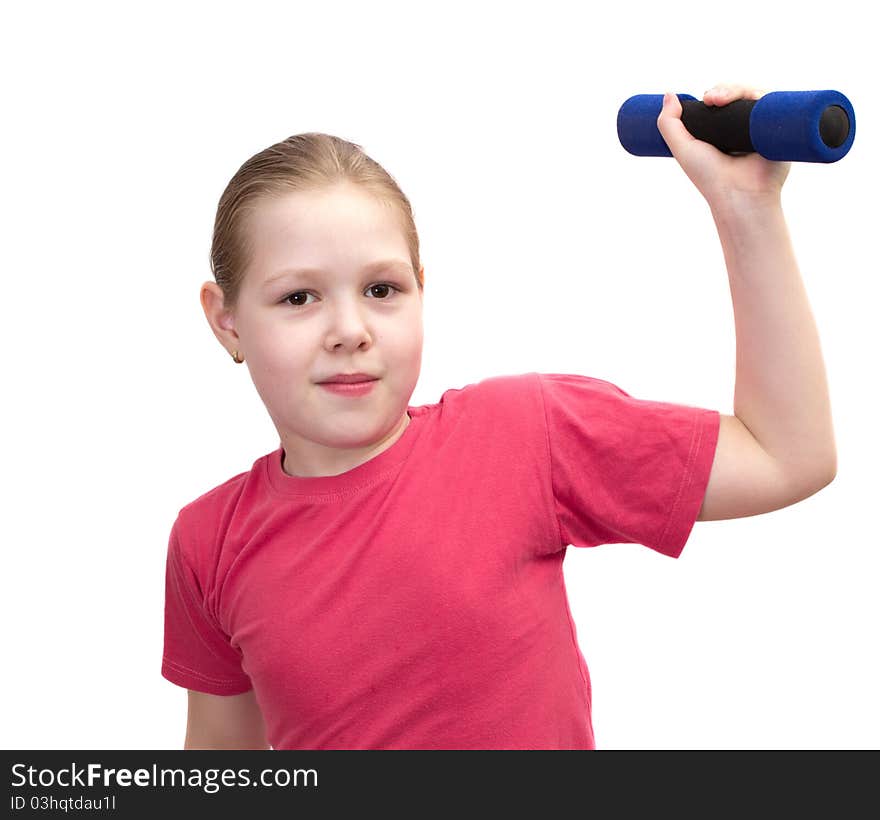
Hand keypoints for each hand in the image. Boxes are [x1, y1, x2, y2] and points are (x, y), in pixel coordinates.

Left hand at [656, 83, 790, 207]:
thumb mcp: (683, 149)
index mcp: (721, 133)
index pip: (720, 102)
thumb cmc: (710, 177)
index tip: (705, 99)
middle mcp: (741, 129)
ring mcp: (760, 129)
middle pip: (738, 96)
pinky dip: (764, 96)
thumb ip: (669, 124)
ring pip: (754, 97)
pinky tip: (754, 97)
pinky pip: (775, 106)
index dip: (714, 94)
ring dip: (741, 90)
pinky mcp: (778, 129)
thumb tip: (669, 94)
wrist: (740, 194)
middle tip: (713, 99)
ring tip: (723, 99)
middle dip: (725, 90)